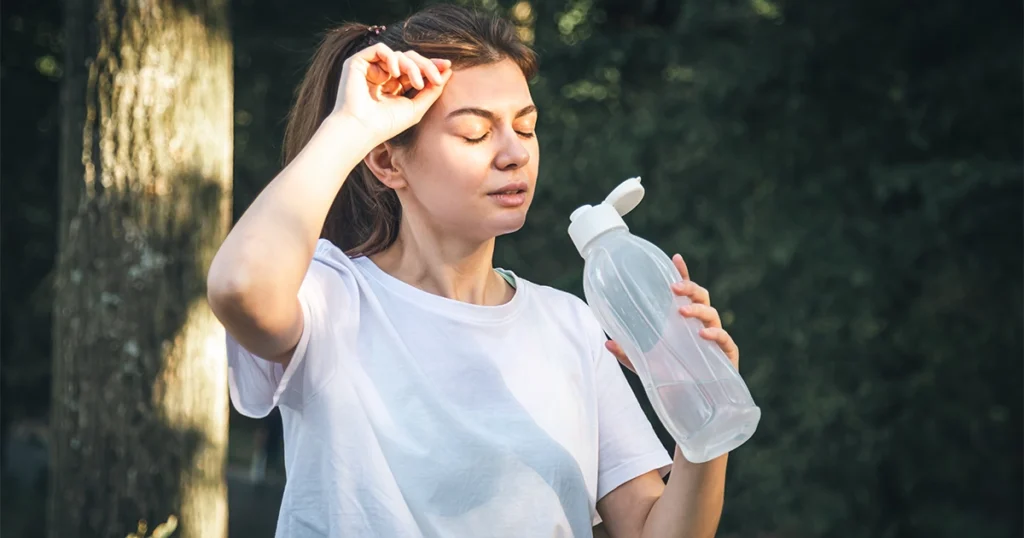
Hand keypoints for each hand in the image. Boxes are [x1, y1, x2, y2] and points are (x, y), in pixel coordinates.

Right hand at [332, 43, 452, 143]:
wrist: (361, 129)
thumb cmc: (386, 124)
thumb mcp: (416, 108)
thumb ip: (432, 91)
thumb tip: (448, 71)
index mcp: (394, 86)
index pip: (415, 69)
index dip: (431, 66)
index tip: (447, 66)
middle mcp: (382, 75)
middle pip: (409, 59)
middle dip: (426, 65)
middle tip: (436, 77)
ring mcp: (370, 68)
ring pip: (398, 54)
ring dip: (411, 66)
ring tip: (416, 83)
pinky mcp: (358, 62)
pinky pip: (380, 49)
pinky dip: (392, 58)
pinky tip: (395, 74)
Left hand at [605, 253, 739, 371]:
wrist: (689, 411)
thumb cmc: (671, 382)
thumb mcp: (645, 366)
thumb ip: (628, 353)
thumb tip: (606, 341)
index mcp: (684, 323)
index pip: (686, 293)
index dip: (682, 274)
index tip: (675, 258)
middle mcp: (701, 327)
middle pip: (701, 297)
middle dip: (690, 287)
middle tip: (673, 287)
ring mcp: (716, 340)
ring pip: (713, 314)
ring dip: (697, 309)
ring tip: (682, 311)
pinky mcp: (727, 357)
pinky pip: (725, 340)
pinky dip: (715, 334)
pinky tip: (702, 333)